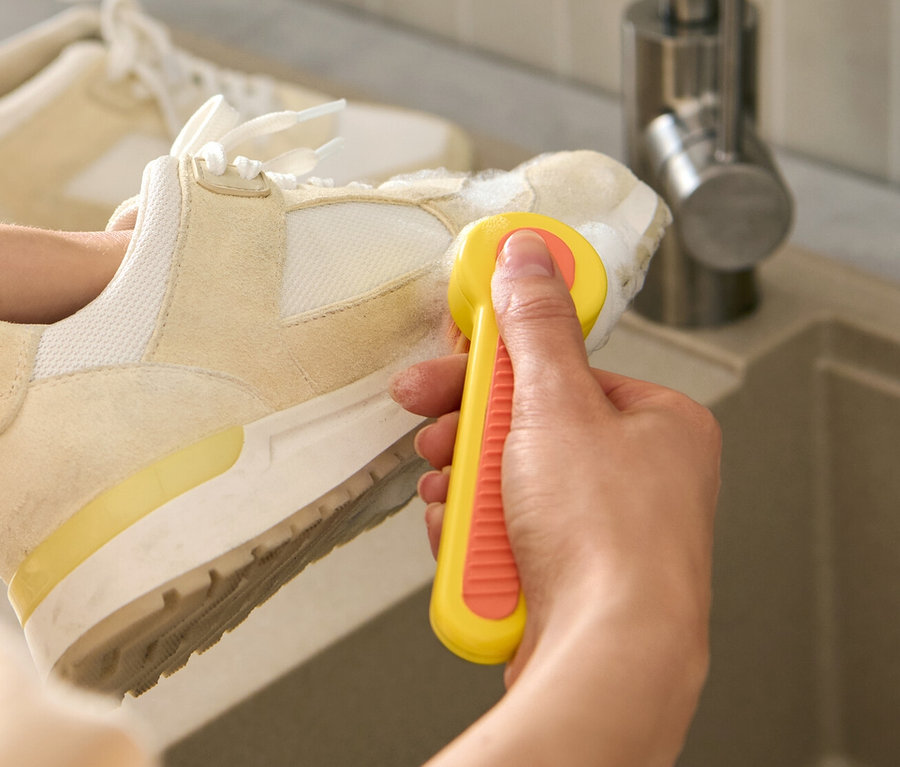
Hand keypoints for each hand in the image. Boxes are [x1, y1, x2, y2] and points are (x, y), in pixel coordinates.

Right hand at [391, 230, 720, 766]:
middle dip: (469, 435)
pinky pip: (506, 533)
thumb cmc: (612, 541)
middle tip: (434, 432)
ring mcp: (599, 529)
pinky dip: (478, 535)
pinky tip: (470, 544)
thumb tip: (530, 260)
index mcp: (655, 424)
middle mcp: (635, 476)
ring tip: (455, 499)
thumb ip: (535, 329)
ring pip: (507, 484)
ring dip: (467, 490)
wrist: (606, 658)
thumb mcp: (557, 406)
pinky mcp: (565, 572)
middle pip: (526, 429)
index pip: (559, 371)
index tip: (452, 362)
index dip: (494, 367)